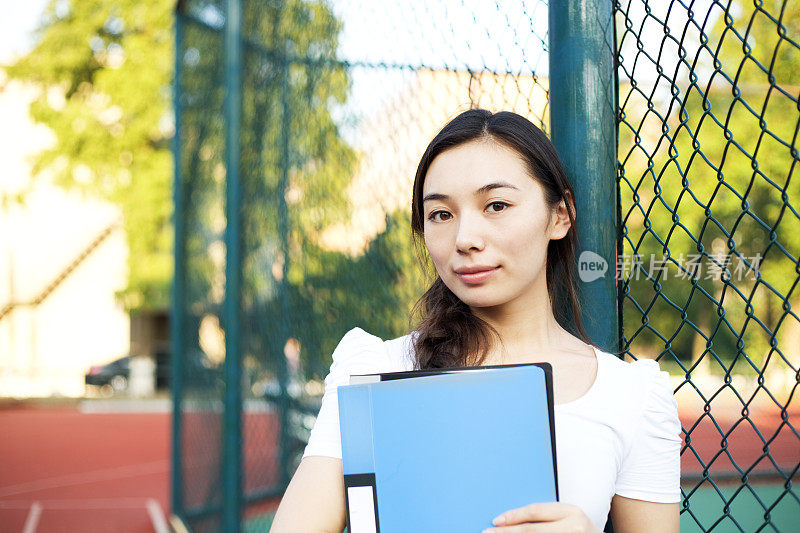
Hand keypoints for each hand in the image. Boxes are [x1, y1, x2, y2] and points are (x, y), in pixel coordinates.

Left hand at [482, 502, 599, 532]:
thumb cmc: (579, 531)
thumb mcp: (568, 519)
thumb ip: (547, 517)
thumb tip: (510, 518)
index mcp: (572, 512)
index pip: (536, 511)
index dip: (513, 516)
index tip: (496, 520)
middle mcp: (575, 527)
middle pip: (532, 530)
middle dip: (507, 532)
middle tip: (488, 532)